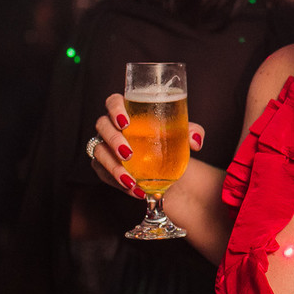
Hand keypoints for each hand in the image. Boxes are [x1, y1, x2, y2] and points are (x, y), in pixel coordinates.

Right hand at [89, 93, 204, 197]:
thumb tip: (195, 141)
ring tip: (131, 181)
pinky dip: (118, 183)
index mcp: (128, 111)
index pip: (113, 102)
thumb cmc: (169, 142)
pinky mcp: (103, 166)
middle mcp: (112, 126)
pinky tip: (134, 191)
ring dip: (113, 167)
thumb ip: (192, 132)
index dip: (115, 109)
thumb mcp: (182, 135)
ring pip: (99, 152)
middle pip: (103, 126)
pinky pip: (103, 173)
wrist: (166, 167)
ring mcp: (104, 145)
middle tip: (129, 154)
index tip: (125, 122)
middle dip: (113, 140)